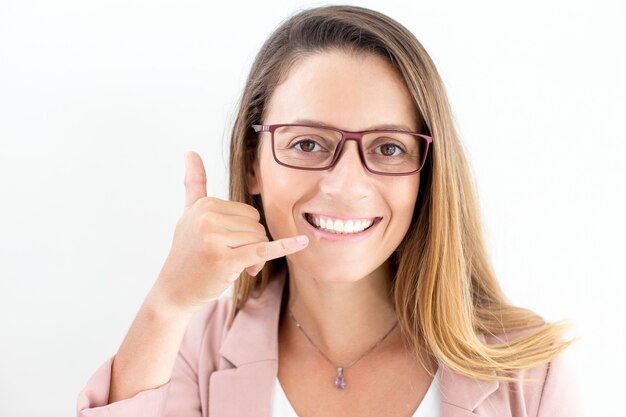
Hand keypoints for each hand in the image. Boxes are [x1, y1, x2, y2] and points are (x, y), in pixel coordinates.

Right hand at [150, 151, 307, 313]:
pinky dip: (284, 247)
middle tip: (232, 260)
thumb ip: (194, 182)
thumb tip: (191, 151)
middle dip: (251, 245)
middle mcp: (208, 218)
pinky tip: (302, 242)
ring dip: (253, 259)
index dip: (245, 232)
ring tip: (232, 267)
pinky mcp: (225, 260)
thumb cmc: (186, 251)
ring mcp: (215, 239)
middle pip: (256, 226)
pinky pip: (262, 251)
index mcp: (205, 204)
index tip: (227, 245)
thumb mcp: (188, 213)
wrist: (174, 289)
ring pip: (259, 240)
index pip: (249, 212)